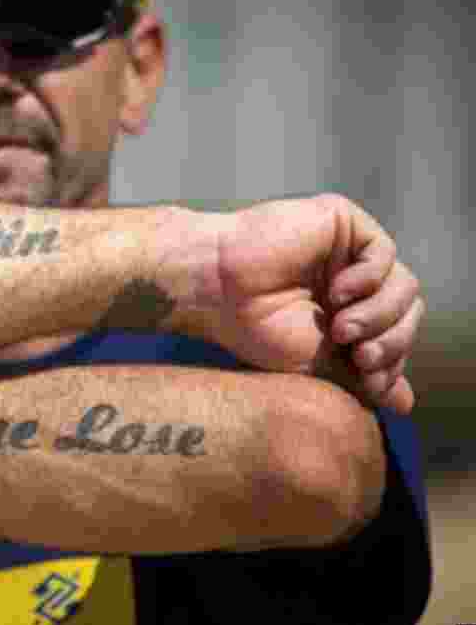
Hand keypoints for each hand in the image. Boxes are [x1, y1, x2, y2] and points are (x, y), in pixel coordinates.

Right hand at [199, 193, 422, 412]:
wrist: (218, 290)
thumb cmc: (254, 328)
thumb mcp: (317, 364)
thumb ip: (363, 378)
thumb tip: (405, 404)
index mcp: (344, 311)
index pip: (395, 333)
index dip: (392, 357)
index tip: (367, 378)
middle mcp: (350, 280)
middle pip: (406, 309)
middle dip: (392, 339)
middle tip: (361, 357)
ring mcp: (346, 251)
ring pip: (403, 284)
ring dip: (381, 314)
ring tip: (343, 329)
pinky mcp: (341, 221)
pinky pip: (383, 252)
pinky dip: (369, 279)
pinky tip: (337, 292)